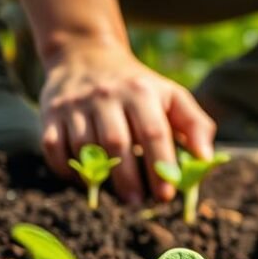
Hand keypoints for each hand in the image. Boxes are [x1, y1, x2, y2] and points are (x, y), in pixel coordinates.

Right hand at [39, 42, 215, 205]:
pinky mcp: (51, 113)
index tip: (166, 195)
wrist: (86, 56)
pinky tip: (87, 181)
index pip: (153, 132)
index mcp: (141, 92)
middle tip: (139, 202)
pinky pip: (54, 148)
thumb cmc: (139, 86)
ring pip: (85, 148)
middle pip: (117, 143)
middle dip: (129, 178)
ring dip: (100, 177)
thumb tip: (206, 160)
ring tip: (118, 195)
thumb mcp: (172, 96)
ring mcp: (75, 104)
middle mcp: (106, 95)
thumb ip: (195, 125)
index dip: (160, 166)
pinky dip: (67, 170)